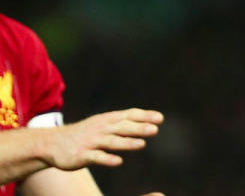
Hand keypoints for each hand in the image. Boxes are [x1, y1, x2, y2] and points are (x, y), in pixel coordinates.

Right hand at [38, 108, 163, 170]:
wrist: (52, 143)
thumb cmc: (85, 134)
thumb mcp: (103, 124)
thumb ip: (124, 124)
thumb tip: (149, 123)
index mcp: (108, 120)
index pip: (129, 115)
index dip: (144, 116)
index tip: (160, 118)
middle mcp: (101, 128)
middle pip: (122, 127)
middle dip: (139, 128)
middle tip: (155, 129)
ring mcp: (91, 142)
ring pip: (111, 142)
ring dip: (126, 143)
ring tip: (141, 145)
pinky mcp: (82, 155)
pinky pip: (96, 157)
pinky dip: (107, 159)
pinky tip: (118, 161)